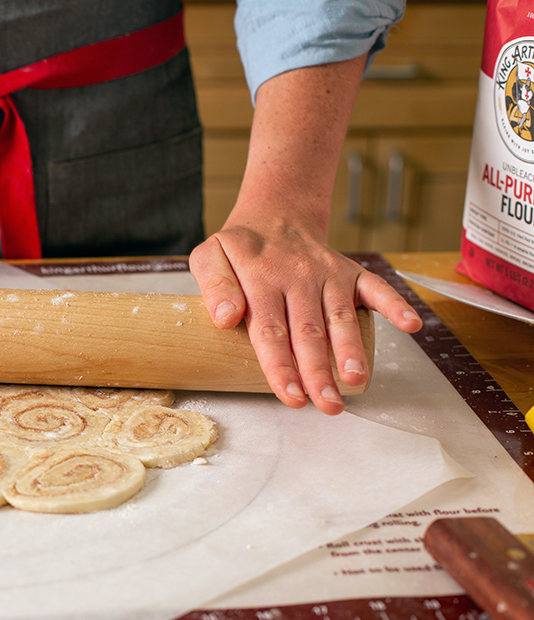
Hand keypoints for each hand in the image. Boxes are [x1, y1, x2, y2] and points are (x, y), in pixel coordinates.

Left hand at [189, 209, 421, 414]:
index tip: (291, 396)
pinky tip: (411, 325)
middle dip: (319, 372)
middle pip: (309, 332)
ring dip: (351, 349)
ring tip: (357, 379)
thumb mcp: (209, 256)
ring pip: (341, 317)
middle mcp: (298, 277)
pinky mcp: (350, 271)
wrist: (275, 214)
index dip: (281, 366)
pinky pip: (375, 287)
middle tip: (327, 405)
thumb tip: (226, 318)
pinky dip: (395, 304)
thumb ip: (214, 286)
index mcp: (261, 278)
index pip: (270, 330)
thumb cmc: (240, 248)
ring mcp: (328, 274)